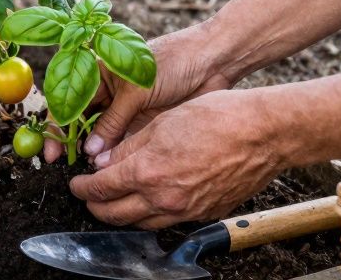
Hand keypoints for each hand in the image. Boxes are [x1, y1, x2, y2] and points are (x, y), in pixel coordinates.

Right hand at [43, 21, 232, 163]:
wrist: (211, 62)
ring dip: (93, 152)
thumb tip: (90, 151)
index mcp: (98, 72)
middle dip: (71, 143)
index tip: (52, 151)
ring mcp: (124, 109)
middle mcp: (107, 92)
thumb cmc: (171, 62)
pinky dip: (114, 156)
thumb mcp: (136, 90)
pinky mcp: (142, 123)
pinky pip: (122, 142)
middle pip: (80, 120)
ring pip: (100, 135)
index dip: (58, 125)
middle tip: (65, 166)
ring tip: (89, 170)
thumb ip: (113, 121)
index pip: (68, 99)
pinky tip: (109, 168)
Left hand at [68, 89, 288, 229]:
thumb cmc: (216, 117)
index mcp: (147, 172)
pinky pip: (170, 221)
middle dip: (96, 207)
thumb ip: (129, 146)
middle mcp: (164, 198)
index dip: (83, 188)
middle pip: (116, 215)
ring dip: (123, 215)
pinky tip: (151, 201)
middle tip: (89, 196)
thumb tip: (104, 161)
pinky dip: (153, 215)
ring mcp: (187, 210)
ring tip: (115, 201)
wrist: (264, 133)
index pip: (101, 189)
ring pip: (142, 224)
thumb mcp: (162, 122)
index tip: (76, 184)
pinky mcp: (206, 213)